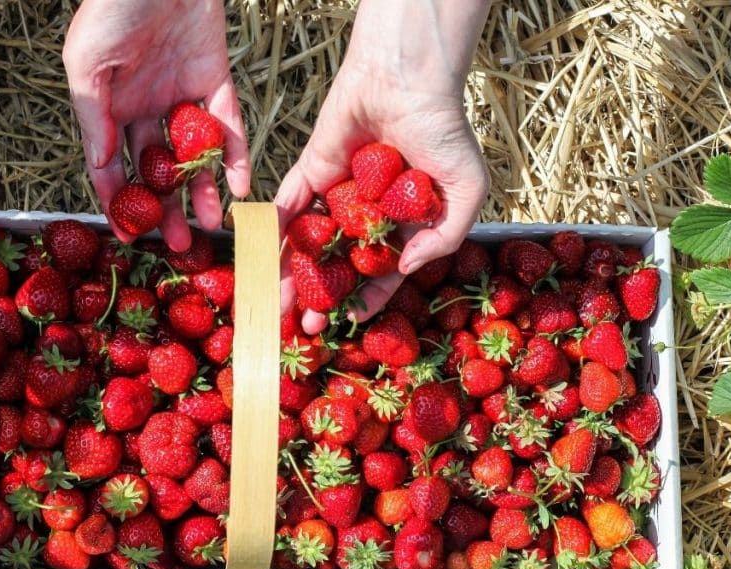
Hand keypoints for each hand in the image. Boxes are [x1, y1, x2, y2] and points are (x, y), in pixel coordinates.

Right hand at [62, 0, 250, 250]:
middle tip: (175, 244)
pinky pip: (228, 127)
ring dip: (201, 191)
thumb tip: (101, 166)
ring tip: (208, 224)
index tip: (129, 235)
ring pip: (194, 156)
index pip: (113, 166)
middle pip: (157, 170)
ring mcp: (183, 97)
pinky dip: (234, 156)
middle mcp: (146, 108)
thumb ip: (92, 116)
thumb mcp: (86, 64)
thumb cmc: (111, 7)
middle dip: (165, 209)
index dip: (120, 202)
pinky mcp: (217, 82)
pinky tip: (238, 186)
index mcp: (110, 107)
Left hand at [275, 0, 490, 333]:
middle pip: (339, 265)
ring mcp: (337, 194)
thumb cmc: (444, 131)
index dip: (367, 298)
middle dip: (321, 297)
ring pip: (310, 244)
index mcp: (403, 222)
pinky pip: (288, 208)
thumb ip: (444, 237)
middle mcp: (367, 213)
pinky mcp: (311, 172)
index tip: (350, 322)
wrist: (407, 81)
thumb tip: (405, 270)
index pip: (381, 271)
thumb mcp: (467, 191)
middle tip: (306, 327)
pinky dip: (273, 233)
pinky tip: (263, 261)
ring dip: (293, 276)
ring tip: (279, 307)